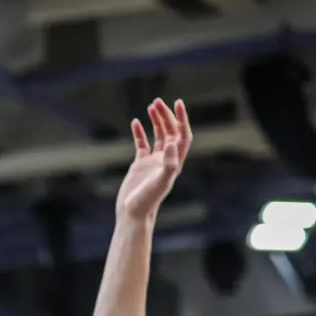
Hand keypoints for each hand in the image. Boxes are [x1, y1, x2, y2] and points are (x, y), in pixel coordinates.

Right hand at [115, 99, 191, 220]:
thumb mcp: (160, 182)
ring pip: (158, 135)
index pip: (183, 135)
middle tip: (157, 102)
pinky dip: (139, 132)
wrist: (133, 213)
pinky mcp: (140, 165)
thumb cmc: (147, 200)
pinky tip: (134, 122)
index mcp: (175, 162)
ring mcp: (153, 161)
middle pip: (171, 132)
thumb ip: (170, 163)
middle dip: (166, 116)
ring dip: (156, 120)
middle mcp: (166, 159)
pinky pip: (142, 144)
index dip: (182, 119)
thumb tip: (172, 143)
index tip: (177, 104)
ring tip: (151, 106)